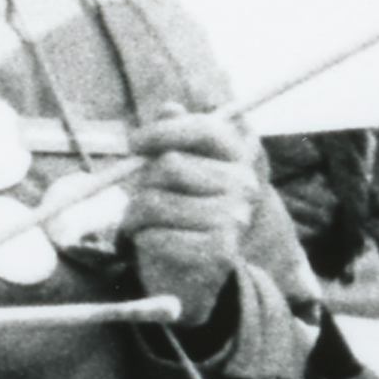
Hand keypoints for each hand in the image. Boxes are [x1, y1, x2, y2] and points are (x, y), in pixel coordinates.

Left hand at [112, 105, 255, 317]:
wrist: (199, 271)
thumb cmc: (184, 210)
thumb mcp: (181, 171)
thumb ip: (175, 138)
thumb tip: (168, 107)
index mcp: (239, 157)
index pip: (204, 129)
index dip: (162, 131)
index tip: (134, 143)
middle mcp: (244, 185)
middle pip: (170, 165)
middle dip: (143, 181)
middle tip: (137, 197)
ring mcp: (234, 218)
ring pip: (155, 201)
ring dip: (135, 214)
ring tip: (139, 222)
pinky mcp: (220, 250)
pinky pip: (158, 235)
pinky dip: (143, 239)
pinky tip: (149, 241)